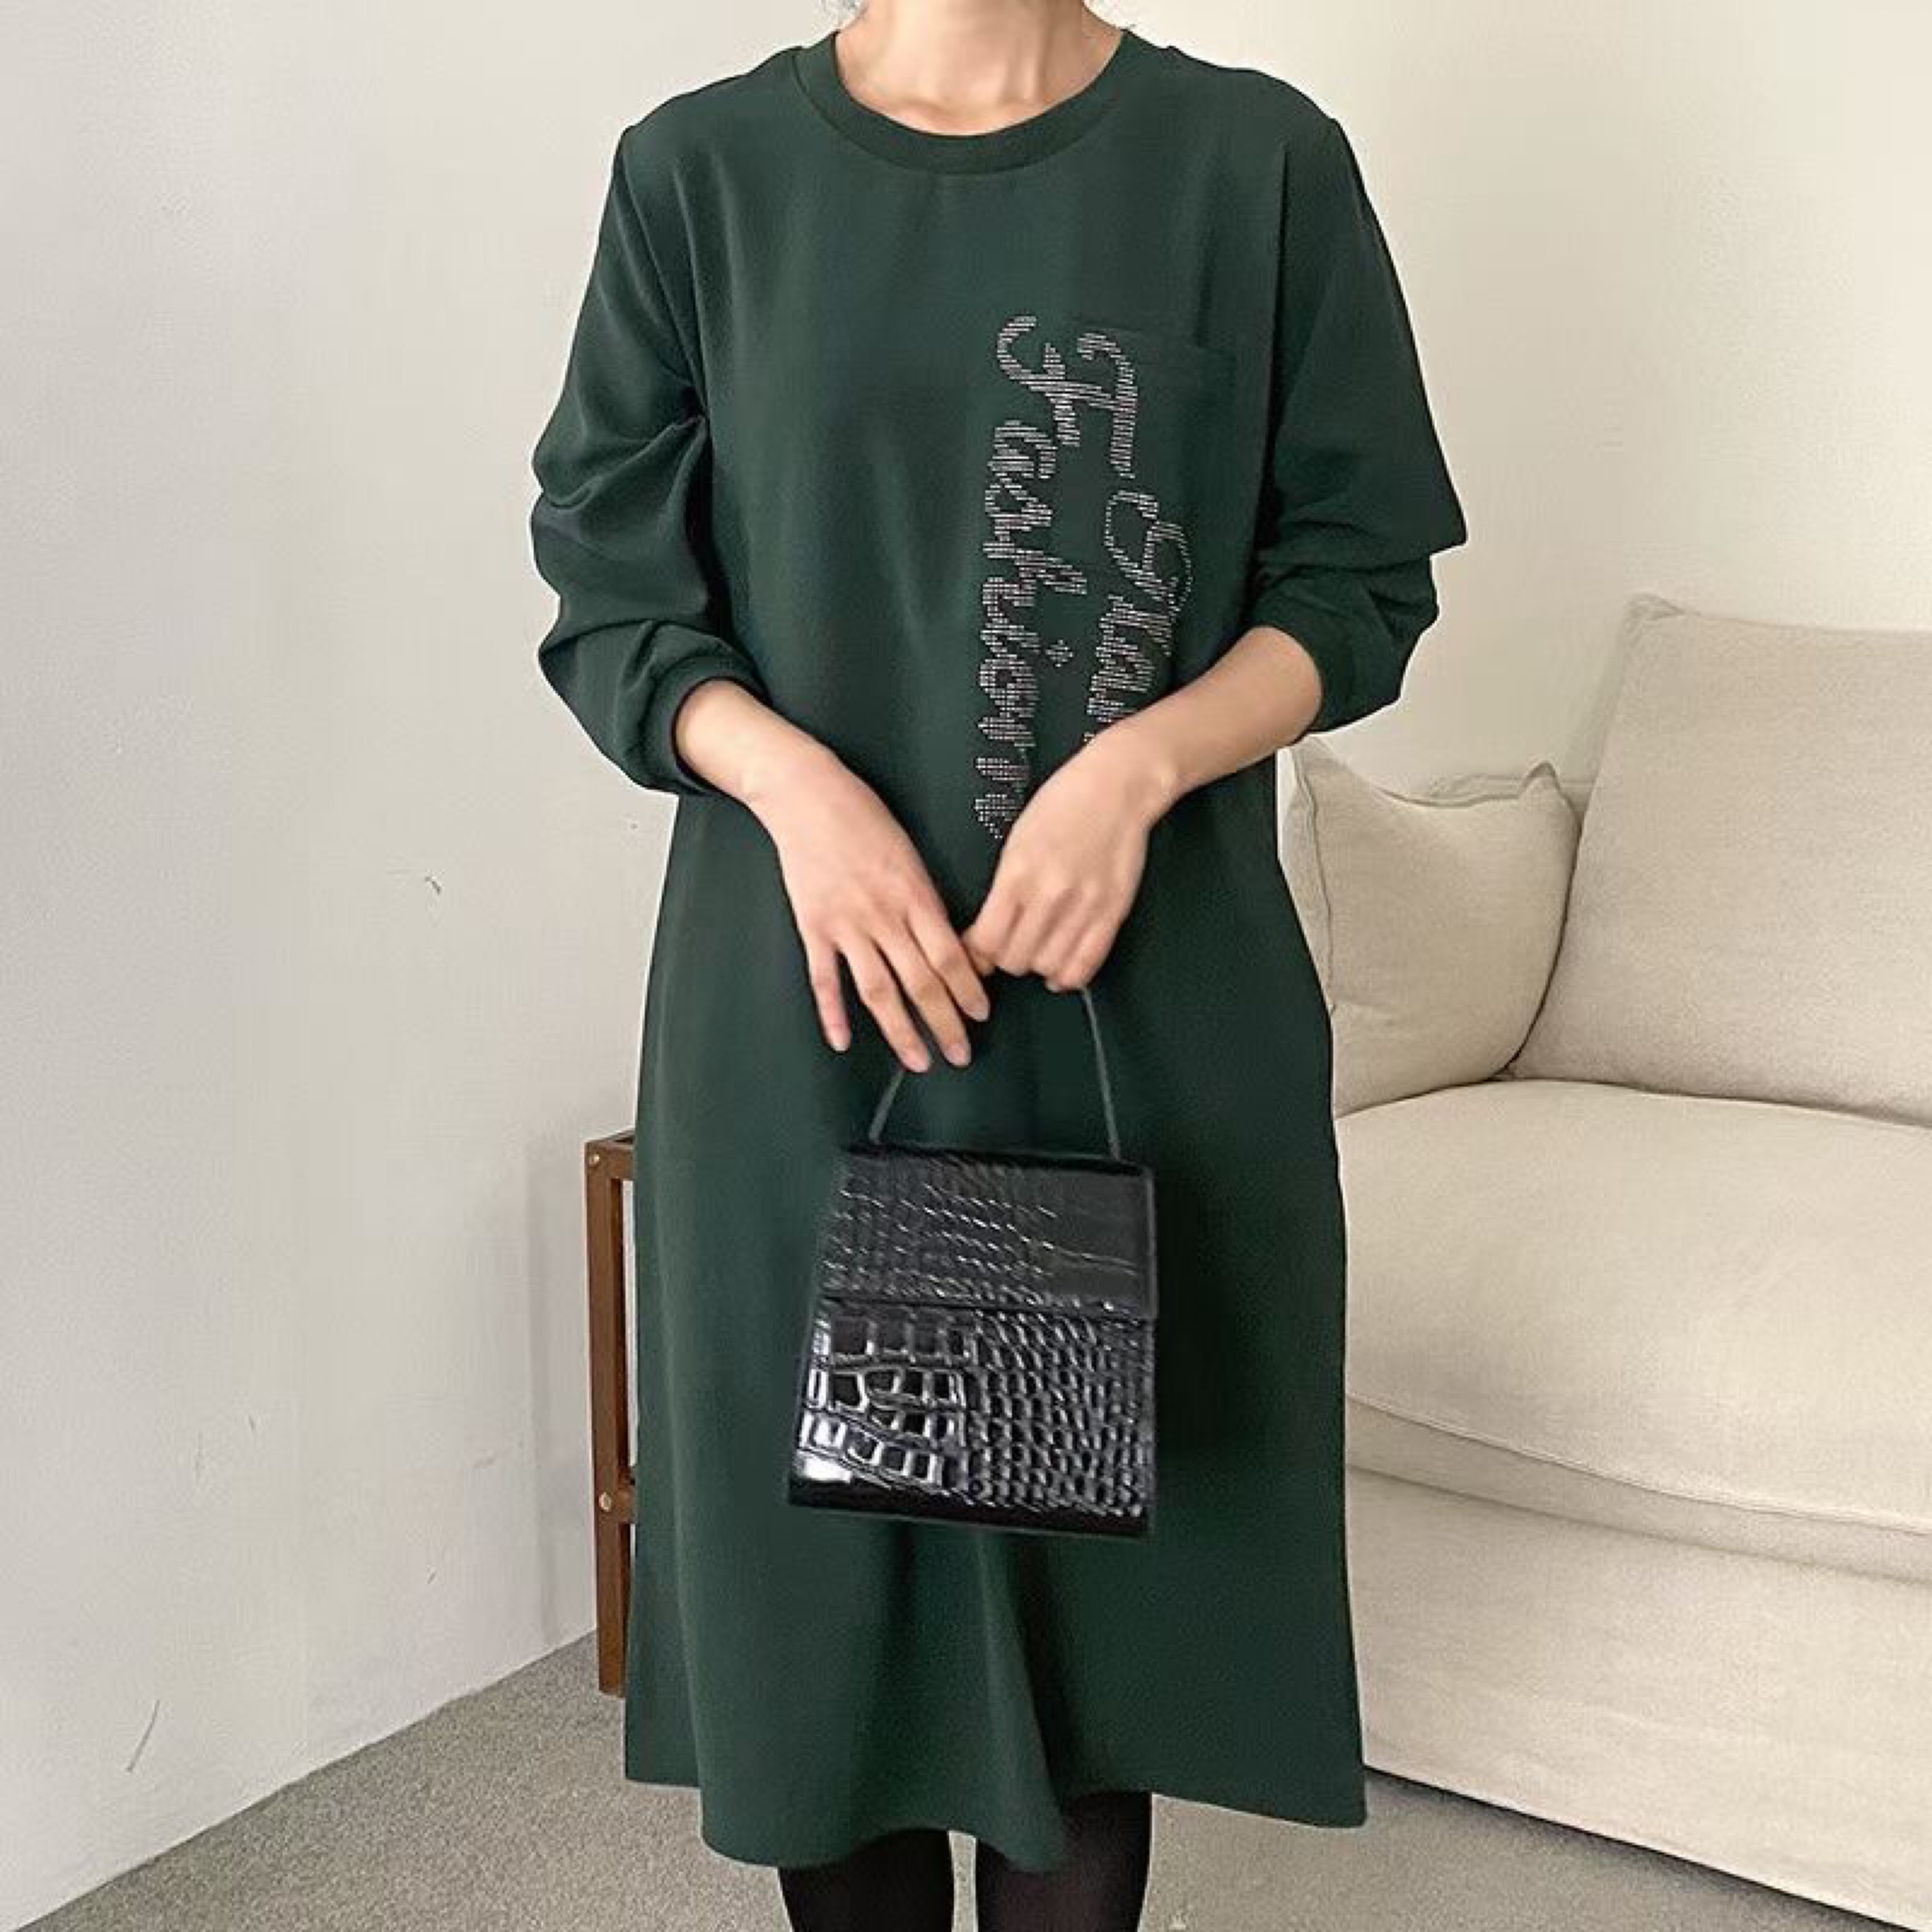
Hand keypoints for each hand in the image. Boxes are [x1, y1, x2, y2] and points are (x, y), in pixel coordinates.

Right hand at [749, 739, 989, 1071]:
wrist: (807, 793)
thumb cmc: (862, 816)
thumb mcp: (909, 852)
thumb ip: (924, 899)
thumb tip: (948, 941)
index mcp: (914, 893)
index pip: (950, 955)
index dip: (969, 990)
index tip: (981, 1014)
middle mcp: (884, 914)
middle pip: (921, 981)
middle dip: (944, 1023)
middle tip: (960, 1053)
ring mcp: (846, 923)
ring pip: (878, 990)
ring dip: (901, 1030)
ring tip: (917, 1060)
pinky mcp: (813, 926)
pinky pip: (824, 979)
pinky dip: (833, 1014)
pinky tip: (843, 1041)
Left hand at [961, 724, 1177, 991]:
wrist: (1117, 786)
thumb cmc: (1063, 804)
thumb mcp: (1017, 840)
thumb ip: (1002, 888)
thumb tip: (983, 931)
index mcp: (1018, 874)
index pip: (987, 941)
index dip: (977, 954)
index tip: (977, 951)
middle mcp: (1049, 895)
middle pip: (1014, 959)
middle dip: (1004, 959)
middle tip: (1007, 947)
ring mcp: (1083, 905)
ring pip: (1047, 966)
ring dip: (1036, 964)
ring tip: (1035, 950)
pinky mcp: (1112, 912)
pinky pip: (1085, 963)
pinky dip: (1068, 975)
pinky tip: (1059, 969)